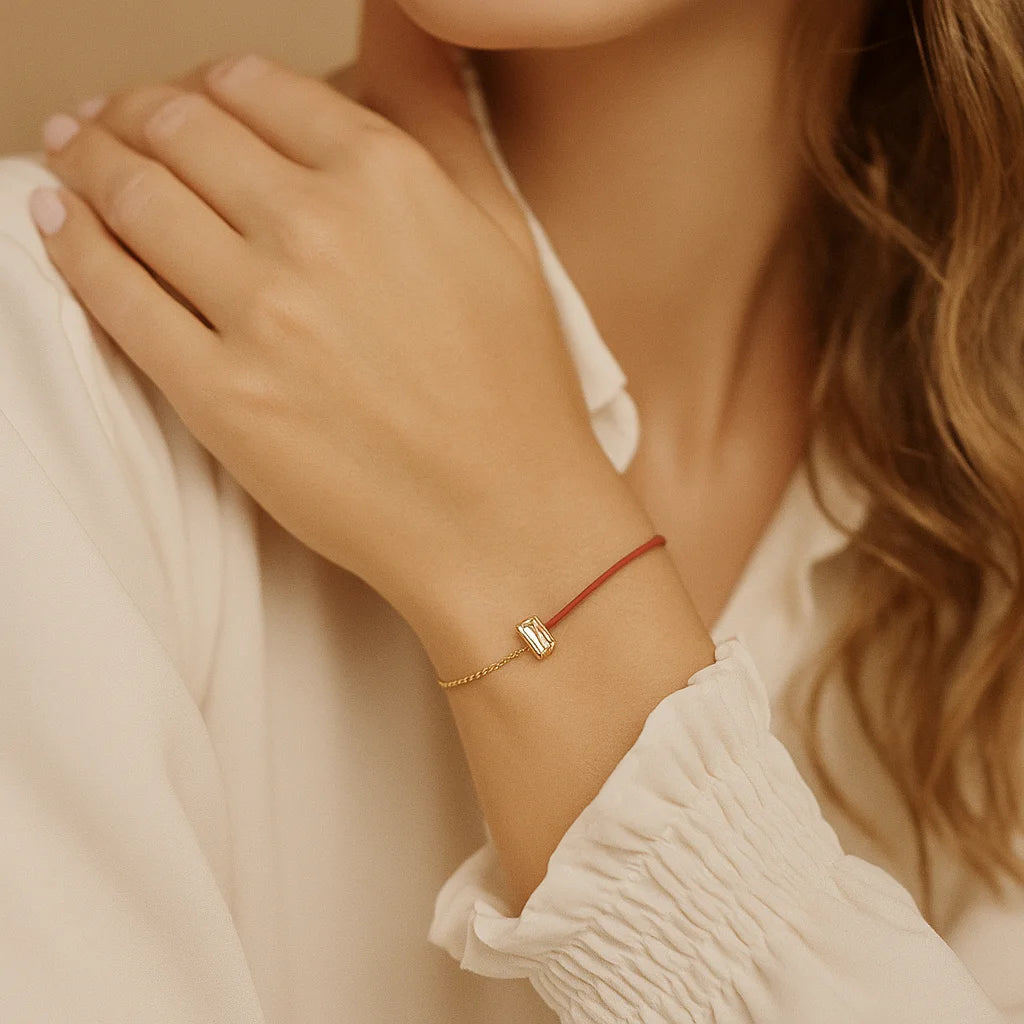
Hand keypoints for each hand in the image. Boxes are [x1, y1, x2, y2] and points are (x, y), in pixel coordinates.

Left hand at [31, 5, 648, 659]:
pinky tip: (57, 218)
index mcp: (388, 177)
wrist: (502, 517)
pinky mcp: (219, 393)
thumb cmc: (513, 386)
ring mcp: (261, 313)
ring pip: (131, 195)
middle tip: (112, 122)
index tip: (193, 100)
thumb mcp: (499, 231)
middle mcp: (317, 229)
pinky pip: (113, 293)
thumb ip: (437, 114)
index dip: (207, 83)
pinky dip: (70, 241)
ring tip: (71, 153)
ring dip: (86, 159)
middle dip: (133, 112)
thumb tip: (403, 15)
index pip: (255, 85)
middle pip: (178, 128)